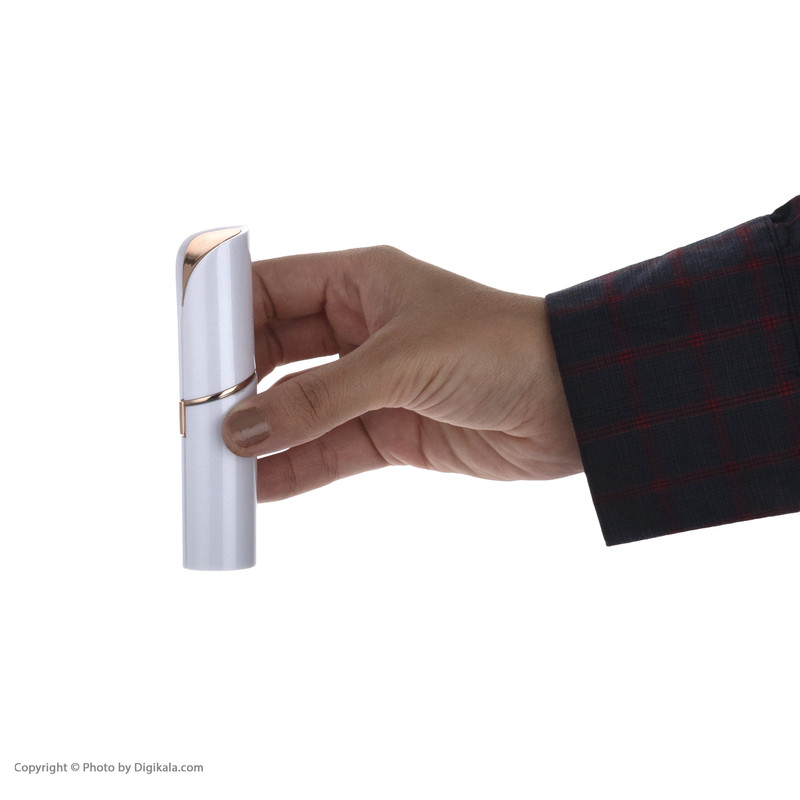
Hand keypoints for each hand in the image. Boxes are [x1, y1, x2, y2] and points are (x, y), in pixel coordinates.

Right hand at [222, 246, 581, 499]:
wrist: (576, 401)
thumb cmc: (501, 348)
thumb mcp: (401, 365)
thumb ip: (319, 400)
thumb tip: (241, 431)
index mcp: (359, 283)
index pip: (269, 291)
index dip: (224, 322)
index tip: (190, 363)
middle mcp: (361, 329)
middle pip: (275, 356)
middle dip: (236, 389)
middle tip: (196, 425)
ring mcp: (374, 384)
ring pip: (298, 409)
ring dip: (261, 437)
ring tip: (216, 469)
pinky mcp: (392, 432)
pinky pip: (329, 451)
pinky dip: (294, 470)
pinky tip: (258, 491)